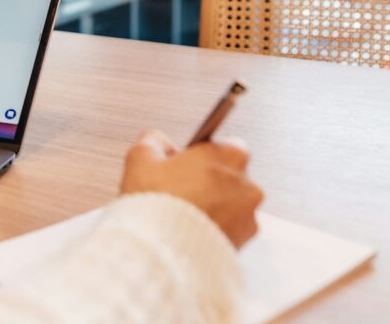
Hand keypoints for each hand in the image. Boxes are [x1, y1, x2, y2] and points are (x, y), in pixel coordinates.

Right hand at [120, 129, 263, 247]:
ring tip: (184, 214)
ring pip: (231, 203)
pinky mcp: (246, 240)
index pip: (223, 145)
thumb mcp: (140, 158)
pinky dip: (217, 228)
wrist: (162, 250)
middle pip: (229, 175)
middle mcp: (247, 182)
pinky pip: (232, 228)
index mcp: (229, 154)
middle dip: (209, 181)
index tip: (184, 165)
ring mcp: (249, 213)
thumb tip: (157, 142)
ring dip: (215, 206)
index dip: (200, 155)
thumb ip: (153, 140)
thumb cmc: (156, 202)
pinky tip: (192, 230)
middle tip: (180, 190)